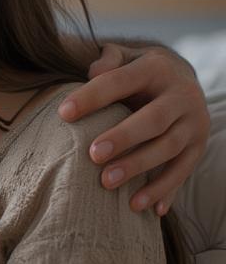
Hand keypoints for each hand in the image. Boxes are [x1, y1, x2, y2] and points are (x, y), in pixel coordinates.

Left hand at [58, 43, 209, 214]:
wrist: (183, 78)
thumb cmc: (137, 71)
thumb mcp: (124, 56)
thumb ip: (107, 60)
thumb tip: (93, 72)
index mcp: (156, 68)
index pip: (120, 81)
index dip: (92, 97)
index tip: (63, 114)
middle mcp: (181, 95)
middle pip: (153, 119)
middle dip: (123, 138)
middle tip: (92, 155)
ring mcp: (194, 122)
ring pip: (169, 148)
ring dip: (138, 167)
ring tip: (107, 183)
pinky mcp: (199, 146)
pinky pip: (183, 170)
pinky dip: (165, 190)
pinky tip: (144, 208)